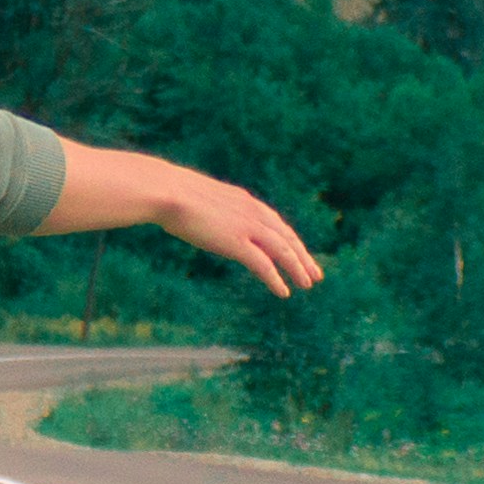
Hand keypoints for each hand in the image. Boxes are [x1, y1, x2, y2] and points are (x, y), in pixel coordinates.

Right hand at [150, 168, 323, 296]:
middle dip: (303, 256)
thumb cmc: (172, 193)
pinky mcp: (237, 243)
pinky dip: (276, 279)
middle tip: (315, 274)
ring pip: (283, 251)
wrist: (168, 191)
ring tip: (307, 284)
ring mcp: (247, 227)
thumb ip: (210, 208)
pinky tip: (284, 292)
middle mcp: (253, 213)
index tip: (300, 252)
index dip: (290, 240)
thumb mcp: (199, 198)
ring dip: (297, 268)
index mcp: (245, 201)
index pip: (276, 222)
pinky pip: (264, 265)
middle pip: (287, 237)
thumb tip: (202, 214)